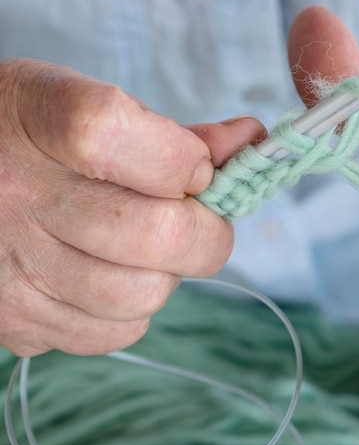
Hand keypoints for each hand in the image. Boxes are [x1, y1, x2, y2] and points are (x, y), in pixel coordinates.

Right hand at [0, 59, 263, 356]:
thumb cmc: (35, 143)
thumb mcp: (90, 110)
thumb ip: (175, 134)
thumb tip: (250, 142)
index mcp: (36, 120)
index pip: (115, 136)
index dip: (182, 158)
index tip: (196, 167)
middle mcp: (16, 196)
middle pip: (158, 234)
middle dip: (208, 233)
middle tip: (197, 222)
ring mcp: (13, 267)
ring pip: (144, 295)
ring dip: (165, 275)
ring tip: (139, 250)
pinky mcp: (14, 321)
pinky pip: (114, 334)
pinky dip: (130, 312)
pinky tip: (106, 277)